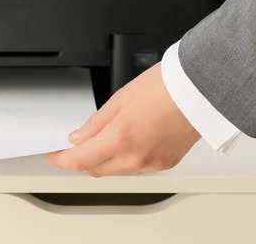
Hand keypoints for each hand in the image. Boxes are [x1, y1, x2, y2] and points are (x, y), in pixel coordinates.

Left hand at [47, 62, 200, 176]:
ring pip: (117, 170)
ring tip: (106, 136)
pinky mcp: (167, 163)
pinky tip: (128, 140)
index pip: (80, 159)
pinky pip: (136, 167)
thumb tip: (79, 137)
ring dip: (105, 159)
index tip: (55, 155)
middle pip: (97, 169)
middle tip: (77, 144)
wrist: (200, 88)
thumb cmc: (165, 86)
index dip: (63, 159)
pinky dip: (126, 158)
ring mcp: (153, 164)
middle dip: (83, 159)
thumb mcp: (120, 98)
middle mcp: (136, 157)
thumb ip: (96, 123)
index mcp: (121, 139)